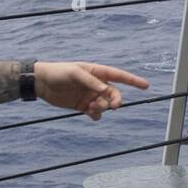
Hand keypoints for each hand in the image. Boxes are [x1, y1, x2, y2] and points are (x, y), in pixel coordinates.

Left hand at [35, 62, 149, 120]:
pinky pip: (96, 113)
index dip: (133, 81)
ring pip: (105, 105)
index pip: (119, 76)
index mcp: (97, 72)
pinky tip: (89, 113)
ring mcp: (90, 96)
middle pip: (114, 94)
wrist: (42, 83)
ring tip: (91, 107)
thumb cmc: (59, 72)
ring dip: (103, 108)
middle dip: (115, 100)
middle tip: (112, 106)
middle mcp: (96, 85)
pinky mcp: (83, 106)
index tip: (146, 86)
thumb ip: (91, 81)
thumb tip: (105, 89)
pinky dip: (96, 115)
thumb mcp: (75, 73)